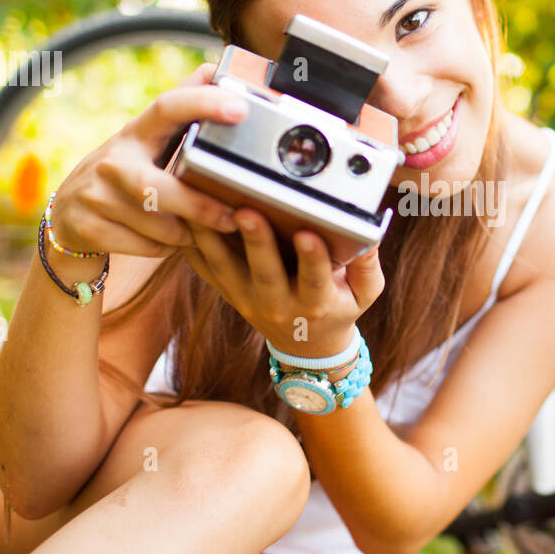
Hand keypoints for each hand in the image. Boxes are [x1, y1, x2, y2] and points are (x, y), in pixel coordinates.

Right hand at [47, 63, 249, 257]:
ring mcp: (96, 194)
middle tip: (233, 217)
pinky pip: (146, 246)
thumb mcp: (149, 138)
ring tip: (199, 231)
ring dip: (188, 234)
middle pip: (158, 187)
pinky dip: (167, 249)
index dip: (204, 103)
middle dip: (200, 206)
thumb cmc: (126, 171)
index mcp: (137, 131)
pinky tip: (169, 241)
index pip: (168, 107)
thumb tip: (216, 67)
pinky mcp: (88, 227)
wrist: (67, 215)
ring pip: (159, 225)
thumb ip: (182, 109)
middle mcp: (113, 159)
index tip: (241, 108)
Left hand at [181, 208, 384, 357]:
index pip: (316, 280)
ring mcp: (248, 300)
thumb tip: (371, 235)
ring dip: (213, 238)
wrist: (307, 346)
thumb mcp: (365, 294)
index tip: (310, 235)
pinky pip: (205, 268)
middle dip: (257, 242)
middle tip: (247, 212)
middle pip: (265, 273)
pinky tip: (184, 216)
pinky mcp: (227, 292)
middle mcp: (278, 304)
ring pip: (225, 269)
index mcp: (316, 303)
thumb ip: (368, 266)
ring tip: (203, 208)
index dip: (314, 259)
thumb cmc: (339, 308)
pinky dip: (192, 244)